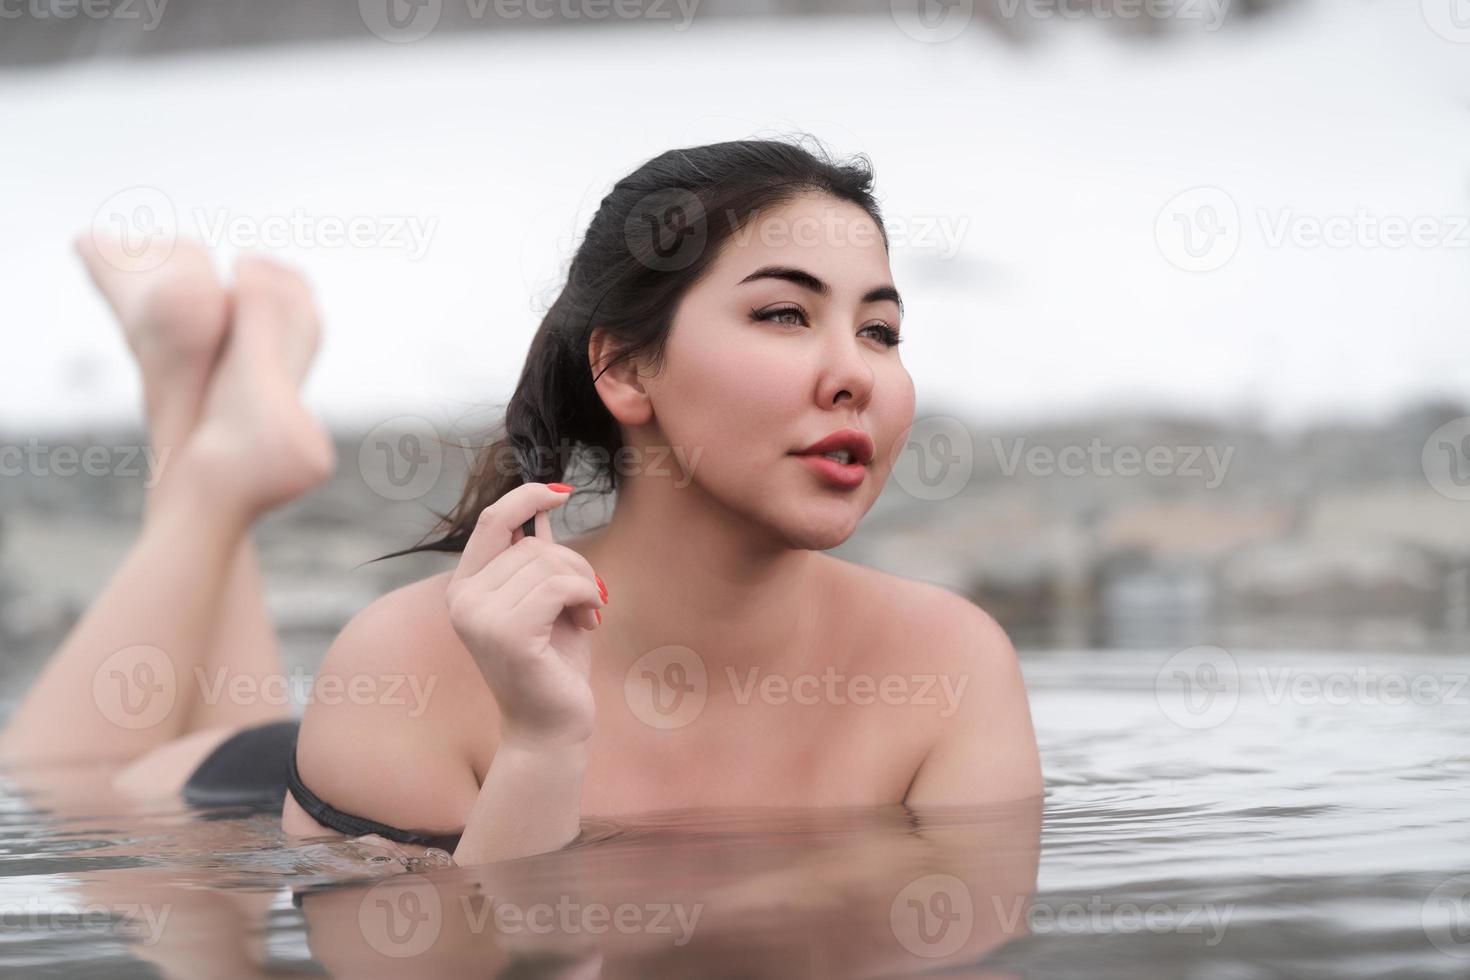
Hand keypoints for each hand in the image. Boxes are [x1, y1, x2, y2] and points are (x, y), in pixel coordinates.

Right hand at [444, 483, 606, 746]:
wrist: (551, 726)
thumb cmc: (552, 664)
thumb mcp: (544, 601)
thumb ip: (536, 558)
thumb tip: (543, 507)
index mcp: (464, 588)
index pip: (493, 520)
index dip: (528, 496)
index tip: (563, 493)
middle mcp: (463, 600)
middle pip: (532, 544)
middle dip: (575, 564)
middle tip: (591, 599)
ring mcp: (480, 617)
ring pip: (548, 562)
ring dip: (584, 583)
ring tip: (590, 614)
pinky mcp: (507, 634)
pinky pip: (559, 586)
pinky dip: (586, 596)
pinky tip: (591, 622)